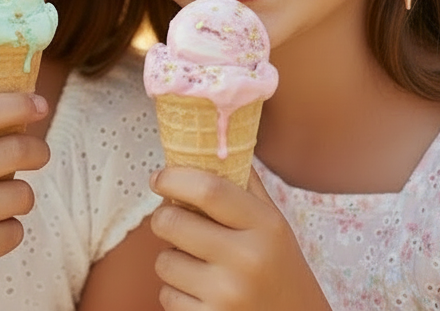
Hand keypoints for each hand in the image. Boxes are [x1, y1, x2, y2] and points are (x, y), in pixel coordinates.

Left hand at [149, 166, 329, 310]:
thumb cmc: (279, 269)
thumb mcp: (274, 225)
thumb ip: (244, 185)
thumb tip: (208, 145)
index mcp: (265, 226)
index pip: (208, 189)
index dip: (174, 178)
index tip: (160, 178)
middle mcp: (247, 260)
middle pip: (172, 222)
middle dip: (164, 218)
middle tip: (174, 220)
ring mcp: (226, 294)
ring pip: (164, 262)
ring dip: (172, 260)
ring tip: (199, 265)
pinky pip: (166, 295)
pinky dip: (176, 292)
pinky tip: (202, 293)